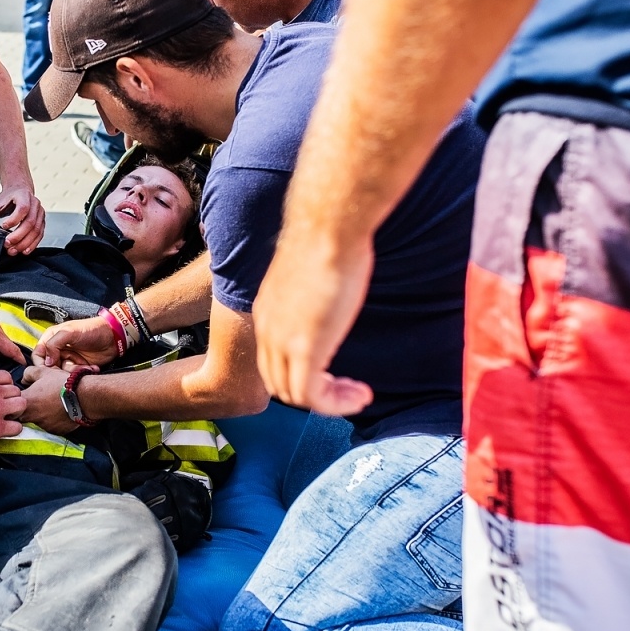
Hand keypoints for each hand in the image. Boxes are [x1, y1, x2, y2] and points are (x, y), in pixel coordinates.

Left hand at [0, 186, 44, 254]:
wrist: (17, 192)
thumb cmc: (5, 200)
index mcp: (22, 195)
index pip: (22, 208)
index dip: (14, 220)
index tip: (3, 227)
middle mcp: (34, 203)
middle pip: (30, 222)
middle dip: (18, 236)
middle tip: (7, 244)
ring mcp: (40, 213)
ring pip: (36, 230)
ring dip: (25, 243)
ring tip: (13, 250)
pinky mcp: (41, 221)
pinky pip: (39, 235)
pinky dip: (32, 244)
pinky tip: (24, 250)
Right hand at [0, 369, 25, 444]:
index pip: (8, 377)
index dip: (6, 387)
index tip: (1, 395)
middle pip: (17, 391)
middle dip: (12, 400)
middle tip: (4, 409)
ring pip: (22, 405)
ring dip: (16, 412)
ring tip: (6, 418)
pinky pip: (17, 426)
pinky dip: (13, 429)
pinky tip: (4, 430)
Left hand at [19, 365, 77, 434]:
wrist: (83, 396)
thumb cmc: (64, 384)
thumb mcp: (42, 371)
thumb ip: (28, 374)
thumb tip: (24, 378)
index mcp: (26, 401)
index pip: (10, 404)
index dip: (14, 400)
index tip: (19, 397)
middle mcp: (32, 416)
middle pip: (21, 415)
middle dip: (26, 409)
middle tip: (36, 401)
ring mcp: (43, 425)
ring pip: (36, 421)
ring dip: (41, 415)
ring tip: (52, 404)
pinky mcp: (55, 431)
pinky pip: (50, 426)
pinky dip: (52, 420)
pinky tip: (59, 411)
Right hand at [33, 315, 119, 368]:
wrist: (112, 337)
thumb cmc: (91, 330)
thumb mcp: (70, 332)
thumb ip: (54, 344)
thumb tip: (47, 362)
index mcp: (52, 338)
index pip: (38, 354)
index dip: (41, 363)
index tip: (49, 368)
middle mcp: (58, 349)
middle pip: (48, 367)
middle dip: (58, 371)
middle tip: (68, 371)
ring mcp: (68, 358)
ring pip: (61, 373)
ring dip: (72, 372)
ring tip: (84, 367)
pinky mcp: (78, 366)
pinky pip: (73, 375)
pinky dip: (81, 373)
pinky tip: (91, 368)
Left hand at [253, 233, 374, 415]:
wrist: (329, 227)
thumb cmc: (330, 238)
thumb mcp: (315, 273)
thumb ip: (316, 292)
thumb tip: (332, 292)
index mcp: (268, 312)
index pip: (275, 360)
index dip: (304, 373)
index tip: (336, 371)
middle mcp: (268, 329)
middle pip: (280, 382)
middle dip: (315, 392)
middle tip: (349, 389)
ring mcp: (283, 340)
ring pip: (295, 395)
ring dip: (330, 401)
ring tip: (358, 395)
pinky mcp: (305, 347)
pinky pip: (312, 396)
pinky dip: (335, 404)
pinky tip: (361, 394)